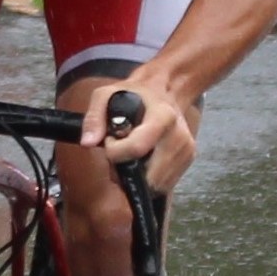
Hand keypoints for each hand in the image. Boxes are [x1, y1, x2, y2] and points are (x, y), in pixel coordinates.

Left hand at [79, 73, 195, 194]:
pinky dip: (150, 178)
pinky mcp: (189, 160)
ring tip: (132, 155)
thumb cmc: (134, 94)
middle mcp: (178, 135)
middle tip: (119, 154)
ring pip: (157, 184)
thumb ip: (94, 117)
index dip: (115, 152)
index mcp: (162, 116)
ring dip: (139, 177)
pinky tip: (144, 160)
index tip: (110, 141)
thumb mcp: (106, 95)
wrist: (165, 91)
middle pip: (149, 175)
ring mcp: (186, 150)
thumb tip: (88, 142)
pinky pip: (165, 183)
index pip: (137, 148)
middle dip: (127, 171)